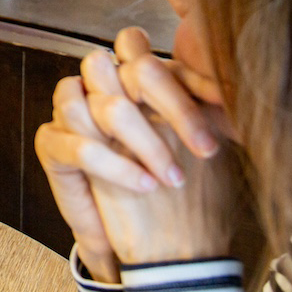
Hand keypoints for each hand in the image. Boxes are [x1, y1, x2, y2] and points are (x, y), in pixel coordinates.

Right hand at [34, 27, 231, 279]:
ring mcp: (69, 113)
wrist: (147, 242)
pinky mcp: (52, 145)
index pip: (144, 48)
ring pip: (104, 104)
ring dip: (145, 141)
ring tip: (171, 176)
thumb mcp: (198, 144)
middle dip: (172, 106)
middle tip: (204, 148)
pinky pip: (82, 145)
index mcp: (128, 77)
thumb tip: (240, 91)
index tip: (220, 110)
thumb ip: (211, 112)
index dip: (184, 77)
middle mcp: (96, 87)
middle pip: (126, 67)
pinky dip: (117, 166)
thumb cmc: (177, 188)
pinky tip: (144, 185)